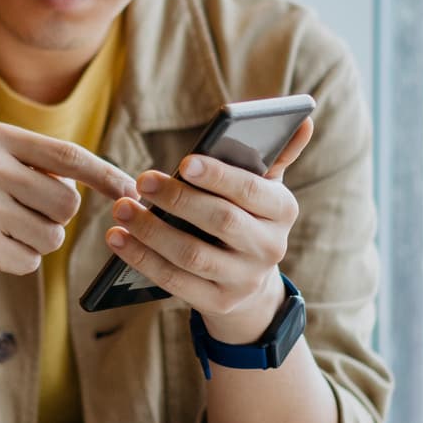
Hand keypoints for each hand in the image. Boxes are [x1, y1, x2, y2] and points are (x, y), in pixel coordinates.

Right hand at [0, 121, 138, 295]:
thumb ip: (40, 167)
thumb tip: (115, 183)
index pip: (68, 154)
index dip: (106, 175)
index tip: (133, 190)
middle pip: (67, 202)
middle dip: (55, 219)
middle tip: (19, 219)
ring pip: (53, 235)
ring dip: (36, 243)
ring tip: (0, 235)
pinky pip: (30, 260)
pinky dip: (17, 262)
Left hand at [104, 118, 313, 345]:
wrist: (250, 281)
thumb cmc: (247, 216)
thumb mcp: (263, 188)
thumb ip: (275, 154)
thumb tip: (304, 119)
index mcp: (283, 211)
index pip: (253, 190)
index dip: (219, 177)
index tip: (184, 162)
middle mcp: (270, 248)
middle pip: (222, 222)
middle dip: (179, 200)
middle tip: (142, 181)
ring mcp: (244, 279)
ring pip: (193, 255)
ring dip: (152, 231)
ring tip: (121, 208)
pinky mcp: (218, 303)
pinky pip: (174, 281)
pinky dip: (142, 259)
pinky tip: (118, 238)